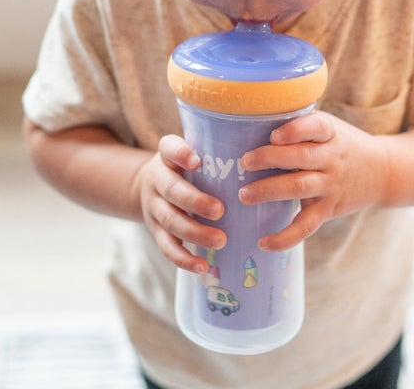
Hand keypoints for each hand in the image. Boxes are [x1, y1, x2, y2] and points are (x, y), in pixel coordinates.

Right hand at [134, 134, 226, 272]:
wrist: (147, 187)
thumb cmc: (185, 168)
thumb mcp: (192, 152)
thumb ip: (216, 151)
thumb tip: (266, 153)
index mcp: (167, 156)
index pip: (169, 148)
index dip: (180, 154)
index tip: (197, 160)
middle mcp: (157, 180)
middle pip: (171, 190)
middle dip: (195, 201)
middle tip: (220, 210)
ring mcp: (155, 207)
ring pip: (171, 221)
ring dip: (195, 232)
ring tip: (221, 240)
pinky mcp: (156, 231)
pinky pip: (167, 247)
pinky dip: (184, 259)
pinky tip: (203, 267)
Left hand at [238, 111, 388, 251]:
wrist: (382, 172)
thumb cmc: (341, 144)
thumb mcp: (329, 127)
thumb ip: (300, 125)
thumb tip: (251, 122)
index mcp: (330, 132)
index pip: (317, 127)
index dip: (295, 130)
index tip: (274, 135)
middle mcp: (332, 158)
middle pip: (302, 157)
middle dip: (271, 159)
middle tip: (245, 162)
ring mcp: (330, 185)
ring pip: (300, 188)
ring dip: (270, 191)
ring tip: (244, 195)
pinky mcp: (328, 210)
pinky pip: (306, 226)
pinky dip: (285, 237)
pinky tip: (263, 242)